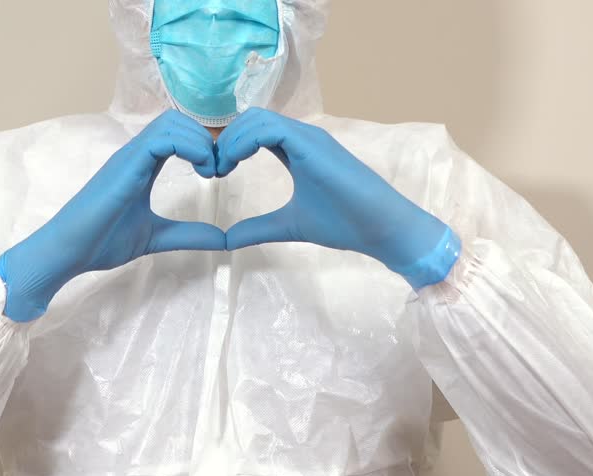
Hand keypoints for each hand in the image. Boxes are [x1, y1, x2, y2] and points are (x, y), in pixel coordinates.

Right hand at [0, 110, 225, 321]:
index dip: (204, 146)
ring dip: (200, 141)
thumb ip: (187, 235)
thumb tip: (221, 240)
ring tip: (210, 171)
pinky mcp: (125, 165)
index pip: (177, 134)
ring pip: (171, 122)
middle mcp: (135, 154)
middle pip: (177, 120)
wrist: (68, 251)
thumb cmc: (102, 242)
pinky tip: (201, 171)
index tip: (218, 174)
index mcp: (142, 165)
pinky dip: (189, 147)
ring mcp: (129, 157)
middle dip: (206, 138)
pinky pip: (162, 139)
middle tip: (218, 171)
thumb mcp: (156, 237)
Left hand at [216, 109, 460, 289]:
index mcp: (296, 149)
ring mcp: (308, 137)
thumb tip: (227, 240)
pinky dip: (244, 142)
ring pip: (256, 118)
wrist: (379, 227)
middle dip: (225, 140)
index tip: (216, 173)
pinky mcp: (312, 144)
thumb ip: (259, 228)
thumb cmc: (344, 223)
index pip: (254, 130)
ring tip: (220, 169)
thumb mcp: (289, 225)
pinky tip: (234, 164)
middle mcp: (301, 137)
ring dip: (231, 140)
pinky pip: (269, 129)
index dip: (229, 146)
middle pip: (250, 118)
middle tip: (212, 171)